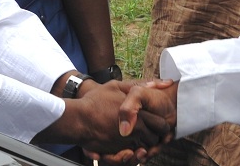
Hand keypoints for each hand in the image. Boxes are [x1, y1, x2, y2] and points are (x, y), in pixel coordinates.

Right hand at [48, 79, 172, 163]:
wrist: (77, 119)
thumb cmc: (95, 101)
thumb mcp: (116, 86)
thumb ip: (137, 85)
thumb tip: (161, 82)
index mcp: (139, 115)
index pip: (161, 125)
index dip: (162, 125)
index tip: (160, 123)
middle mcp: (135, 132)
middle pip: (154, 140)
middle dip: (155, 138)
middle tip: (153, 133)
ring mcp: (126, 144)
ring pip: (144, 150)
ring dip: (144, 147)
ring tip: (141, 141)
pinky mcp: (116, 152)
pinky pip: (130, 157)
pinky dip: (131, 155)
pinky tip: (129, 148)